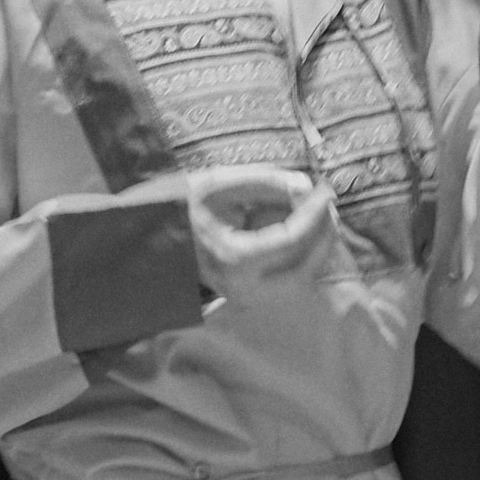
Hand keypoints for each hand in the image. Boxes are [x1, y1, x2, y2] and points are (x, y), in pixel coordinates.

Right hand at [183, 164, 333, 288]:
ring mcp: (245, 298)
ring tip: (321, 217)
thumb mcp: (219, 182)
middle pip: (305, 267)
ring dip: (318, 250)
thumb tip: (304, 185)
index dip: (315, 212)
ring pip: (301, 281)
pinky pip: (288, 282)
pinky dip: (303, 260)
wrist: (151, 234)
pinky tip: (305, 235)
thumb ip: (265, 182)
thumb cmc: (181, 205)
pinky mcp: (246, 297)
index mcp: (234, 258)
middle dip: (324, 235)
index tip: (325, 189)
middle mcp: (243, 287)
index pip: (292, 239)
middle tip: (328, 204)